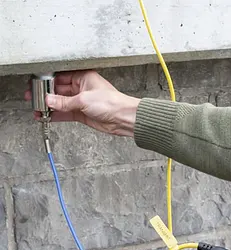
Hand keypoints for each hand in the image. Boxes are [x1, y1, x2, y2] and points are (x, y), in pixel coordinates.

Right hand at [24, 70, 139, 136]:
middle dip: (46, 96)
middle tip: (33, 100)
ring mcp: (81, 101)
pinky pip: (65, 113)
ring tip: (38, 110)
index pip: (59, 77)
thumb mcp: (83, 99)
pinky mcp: (82, 113)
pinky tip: (47, 116)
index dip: (47, 82)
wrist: (123, 118)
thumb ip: (64, 102)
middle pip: (58, 90)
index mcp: (83, 77)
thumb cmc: (112, 103)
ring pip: (60, 103)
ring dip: (49, 107)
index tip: (36, 87)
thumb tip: (49, 101)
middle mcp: (81, 88)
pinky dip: (56, 115)